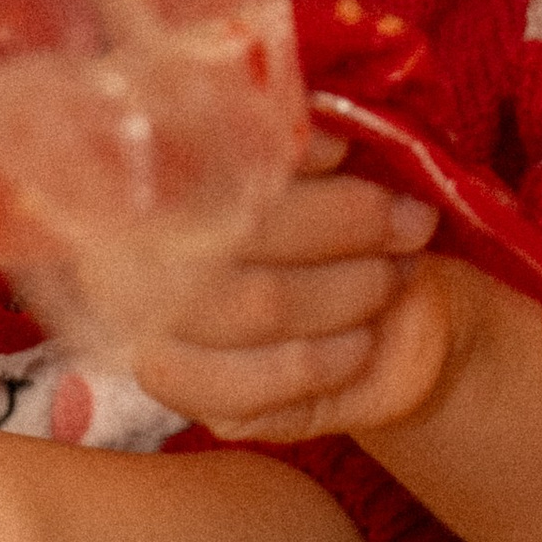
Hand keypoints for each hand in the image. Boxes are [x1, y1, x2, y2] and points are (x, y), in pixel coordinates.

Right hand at [129, 150, 450, 441]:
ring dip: (348, 288)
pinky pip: (257, 384)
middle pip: (244, 231)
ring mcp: (155, 332)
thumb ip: (306, 145)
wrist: (386, 325)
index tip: (347, 150)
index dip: (276, 153)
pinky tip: (362, 342)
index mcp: (147, 180)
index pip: (201, 156)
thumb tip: (321, 143)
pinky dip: (324, 359)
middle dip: (343, 222)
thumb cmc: (345, 224)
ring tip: (394, 275)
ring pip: (260, 304)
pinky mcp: (194, 397)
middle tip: (409, 220)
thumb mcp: (331, 164)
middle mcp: (132, 256)